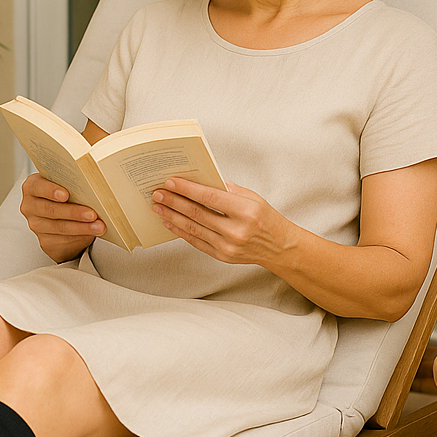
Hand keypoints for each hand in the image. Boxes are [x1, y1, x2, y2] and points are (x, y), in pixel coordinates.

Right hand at [20, 173, 105, 262]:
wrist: (61, 216)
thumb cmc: (65, 195)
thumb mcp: (65, 185)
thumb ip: (70, 184)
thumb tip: (92, 188)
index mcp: (32, 187)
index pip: (37, 187)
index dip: (51, 190)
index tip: (66, 195)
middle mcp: (30, 206)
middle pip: (51, 210)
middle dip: (73, 213)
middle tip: (92, 214)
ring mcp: (36, 225)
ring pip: (59, 227)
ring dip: (81, 227)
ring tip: (98, 226)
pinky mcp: (46, 241)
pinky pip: (63, 240)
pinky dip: (80, 237)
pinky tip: (92, 233)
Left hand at [151, 177, 292, 266]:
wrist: (279, 247)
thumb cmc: (266, 218)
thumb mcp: (252, 197)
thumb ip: (226, 189)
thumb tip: (199, 180)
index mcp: (245, 211)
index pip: (209, 198)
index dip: (187, 189)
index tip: (171, 182)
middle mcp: (236, 230)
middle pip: (197, 213)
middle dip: (174, 202)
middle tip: (157, 193)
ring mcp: (227, 245)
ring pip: (192, 228)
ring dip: (172, 216)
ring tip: (158, 206)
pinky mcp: (222, 256)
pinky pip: (195, 241)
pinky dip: (180, 231)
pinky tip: (169, 222)